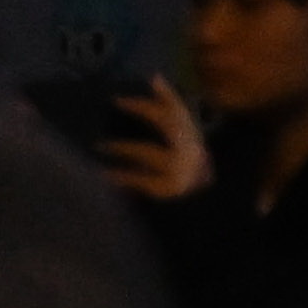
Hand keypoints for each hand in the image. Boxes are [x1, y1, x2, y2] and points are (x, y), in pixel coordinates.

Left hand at [94, 80, 212, 203]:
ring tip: (100, 146)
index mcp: (197, 148)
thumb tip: (142, 138)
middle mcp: (194, 155)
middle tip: (116, 101)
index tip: (153, 78)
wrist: (207, 229)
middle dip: (143, 109)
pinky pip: (140, 179)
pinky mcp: (169, 191)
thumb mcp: (185, 173)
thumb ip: (171, 153)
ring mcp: (182, 172)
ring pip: (149, 151)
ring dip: (122, 147)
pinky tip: (105, 175)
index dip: (169, 95)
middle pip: (169, 122)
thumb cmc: (191, 205)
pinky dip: (122, 176)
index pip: (183, 114)